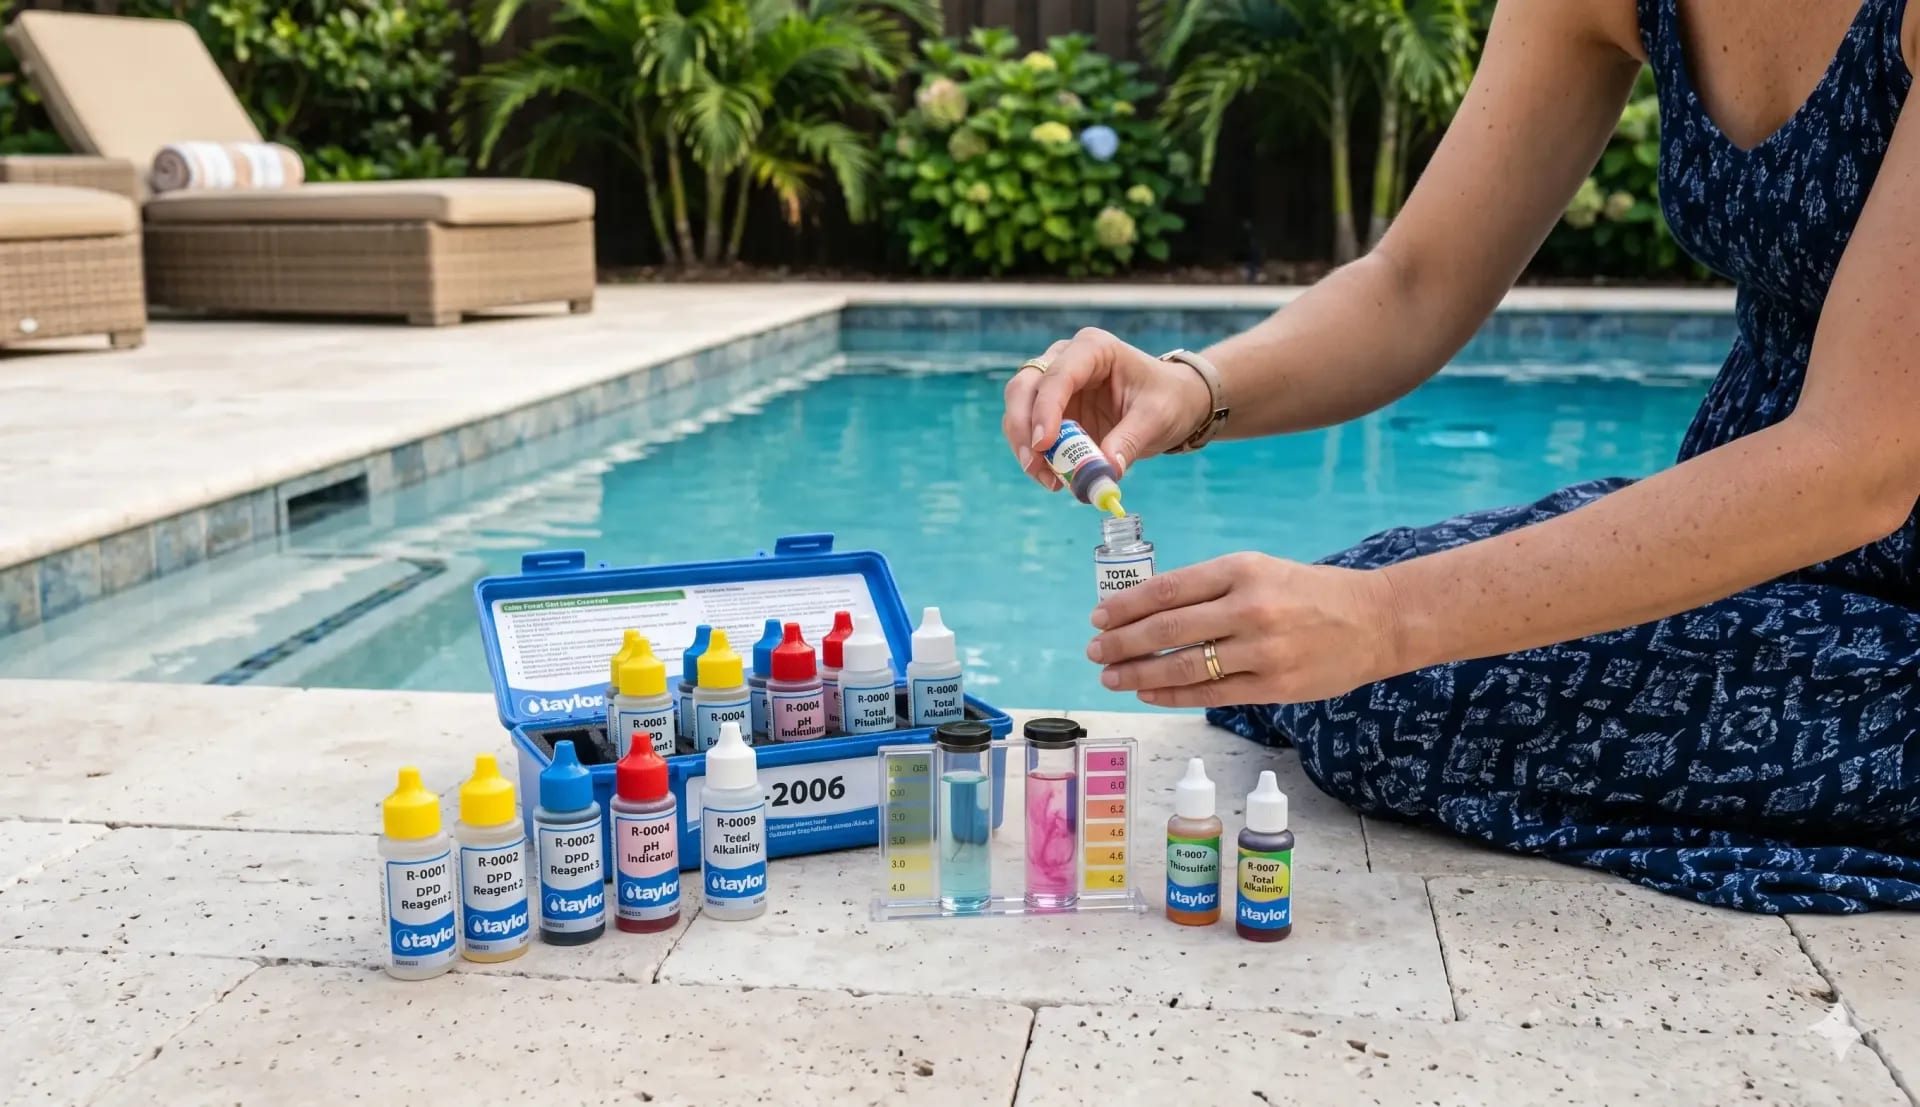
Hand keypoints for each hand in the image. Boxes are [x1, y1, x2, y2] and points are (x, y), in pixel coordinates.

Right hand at [1002, 327, 1212, 489]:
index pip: (1059, 374)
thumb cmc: (1167, 399)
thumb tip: (1103, 472)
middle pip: (1025, 386)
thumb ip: (1128, 442)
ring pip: (1019, 409)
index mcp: (1094, 349)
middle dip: (1023, 426)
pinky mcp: (1051, 410)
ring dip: (1024, 446)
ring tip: (1048, 479)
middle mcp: (1066, 359)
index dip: (1046, 408)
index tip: (1043, 445)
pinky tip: (1053, 478)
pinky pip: (1030, 432)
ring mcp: (1054, 384)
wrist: (1172, 402)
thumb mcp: (1155, 419)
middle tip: (1034, 463)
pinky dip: (1036, 456)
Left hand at [1086, 553, 1405, 706]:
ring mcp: (1262, 651)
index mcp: (1242, 570)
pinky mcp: (1274, 686)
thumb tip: (1147, 609)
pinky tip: (1148, 693)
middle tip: (1093, 650)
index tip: (1099, 616)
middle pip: (1167, 629)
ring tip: (1110, 676)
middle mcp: (1249, 608)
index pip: (1168, 589)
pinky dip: (1173, 694)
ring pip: (1184, 666)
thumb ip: (1209, 587)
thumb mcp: (1260, 569)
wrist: (1376, 620)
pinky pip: (1210, 694)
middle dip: (1121, 642)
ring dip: (1139, 674)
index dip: (1126, 606)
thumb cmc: (1309, 592)